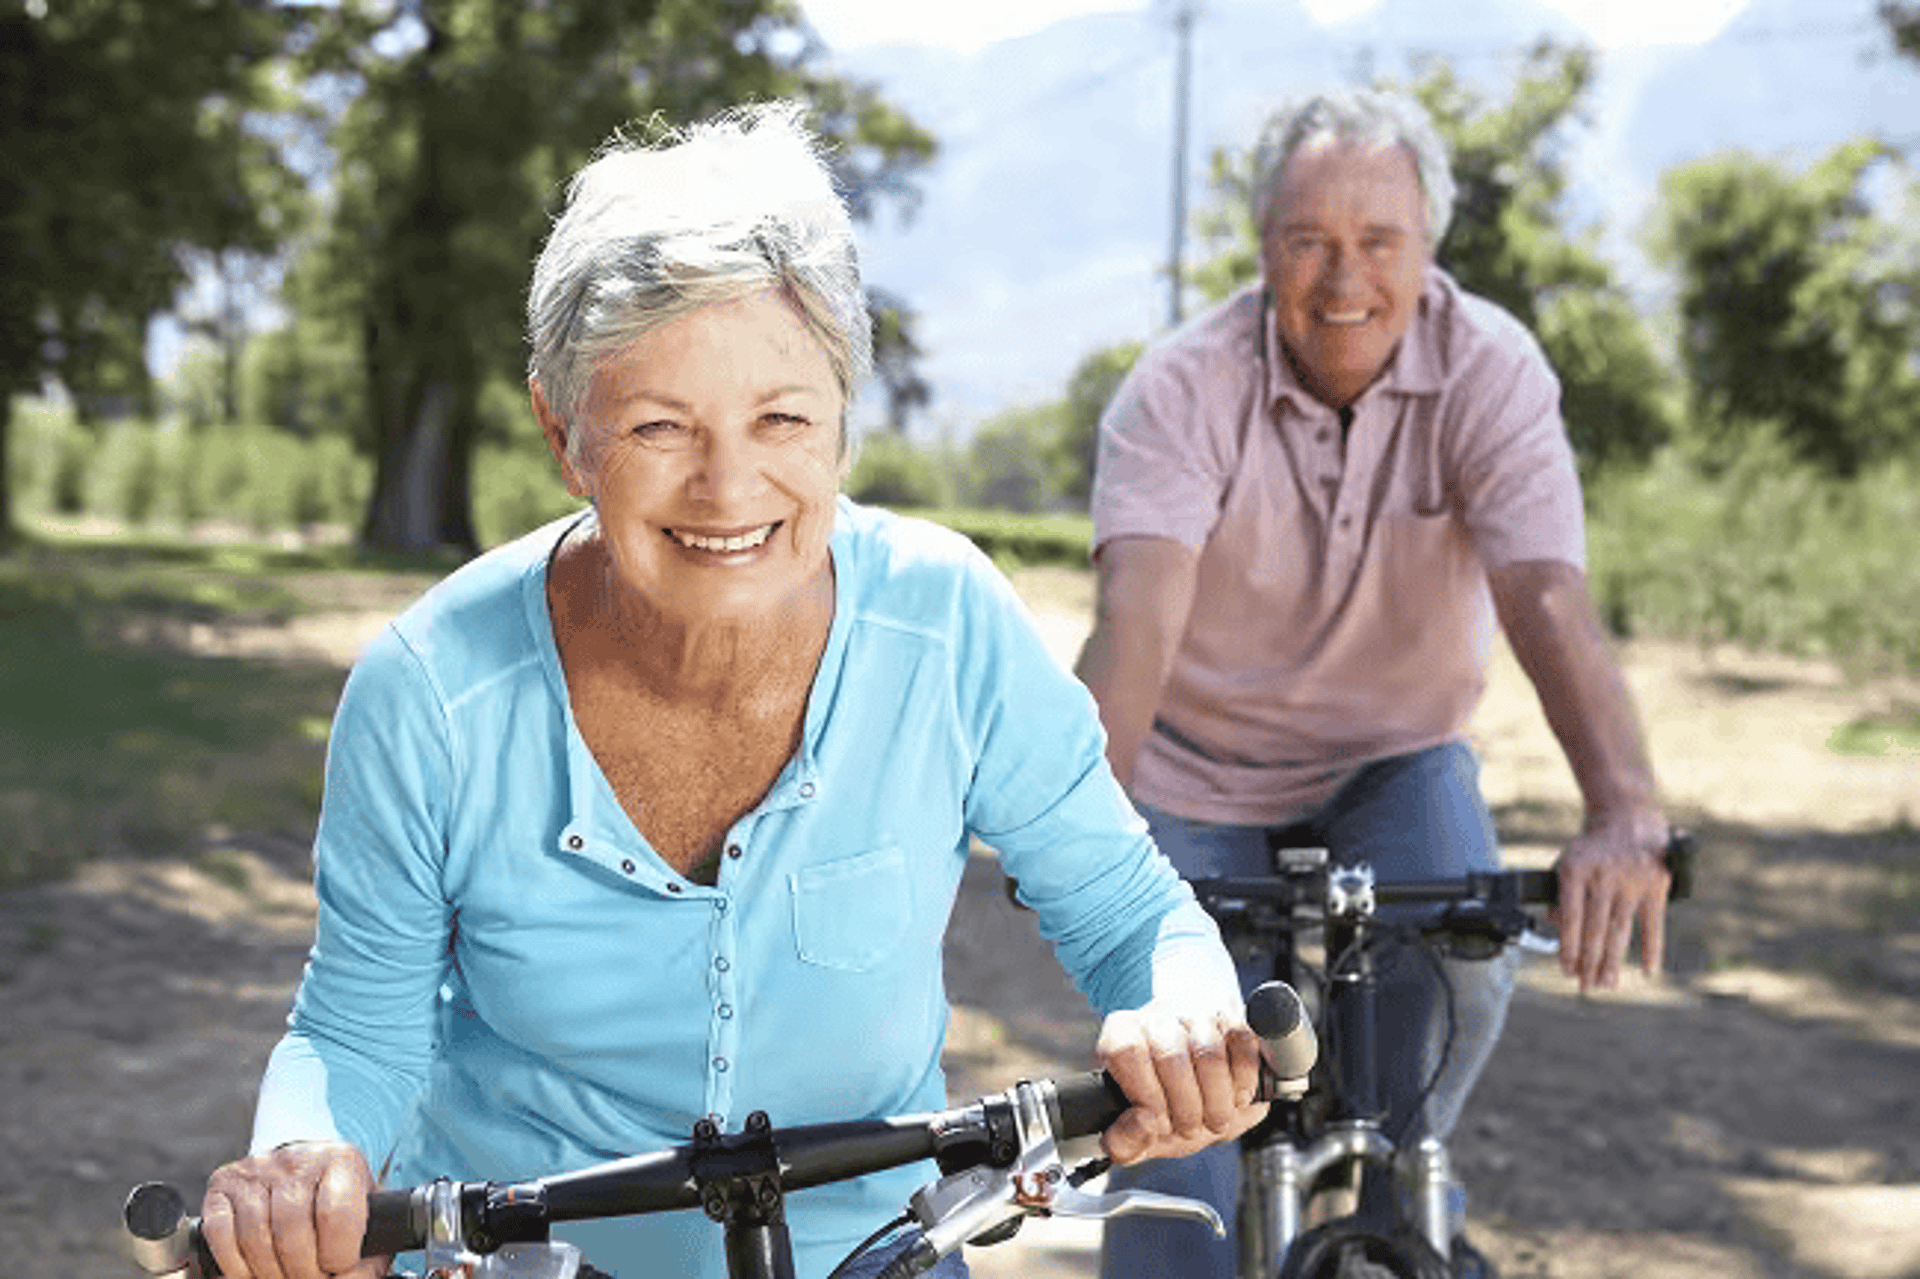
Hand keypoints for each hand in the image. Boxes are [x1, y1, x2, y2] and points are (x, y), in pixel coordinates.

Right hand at [202, 1142, 386, 1278]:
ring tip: (284, 1276)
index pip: (337, 1213)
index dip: (338, 1255)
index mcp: (340, 1160)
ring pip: (256, 1235)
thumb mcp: (364, 1215)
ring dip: (269, 1271)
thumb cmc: (336, 1200)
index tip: (338, 1267)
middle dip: (301, 1270)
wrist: (304, 1170)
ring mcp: (256, 1168)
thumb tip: (353, 1278)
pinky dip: (235, 1264)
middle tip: (310, 1278)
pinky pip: (221, 1233)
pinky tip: (252, 1272)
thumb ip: (368, 1252)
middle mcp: (296, 1158)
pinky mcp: (223, 1184)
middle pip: (291, 1227)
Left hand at [1094, 1002, 1268, 1165]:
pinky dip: (1244, 1079)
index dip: (1147, 1094)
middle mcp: (1157, 1019)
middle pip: (1171, 1055)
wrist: (1196, 1094)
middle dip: (1187, 1106)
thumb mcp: (1136, 1136)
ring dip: (1218, 1099)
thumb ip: (1125, 1141)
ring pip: (1209, 1050)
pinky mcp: (1232, 1019)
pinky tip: (1237, 1099)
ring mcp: (1196, 1015)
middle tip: (1191, 1129)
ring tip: (1215, 1120)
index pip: (1127, 1050)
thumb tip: (1143, 1122)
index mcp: (1121, 1036)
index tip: (1161, 1122)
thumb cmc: (1161, 1109)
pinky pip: (1242, 1041)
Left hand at [1553, 817, 1670, 991]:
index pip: (1570, 917)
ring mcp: (1632, 882)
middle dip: (1589, 962)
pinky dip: (1652, 949)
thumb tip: (1552, 925)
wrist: (1628, 817)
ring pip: (1620, 931)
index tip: (1566, 970)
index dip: (1568, 947)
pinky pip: (1653, 925)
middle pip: (1595, 930)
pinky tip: (1648, 970)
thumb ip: (1561, 895)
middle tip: (1585, 986)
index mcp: (1575, 870)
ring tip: (1607, 984)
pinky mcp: (1656, 887)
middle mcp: (1603, 877)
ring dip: (1614, 962)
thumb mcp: (1568, 862)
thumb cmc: (1593, 848)